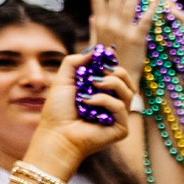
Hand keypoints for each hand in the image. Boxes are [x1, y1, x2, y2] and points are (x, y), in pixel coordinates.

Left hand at [23, 51, 130, 171]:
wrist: (56, 134)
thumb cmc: (58, 110)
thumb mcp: (63, 79)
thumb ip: (76, 62)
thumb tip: (95, 50)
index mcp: (101, 90)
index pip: (116, 72)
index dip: (112, 62)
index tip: (105, 54)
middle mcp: (112, 102)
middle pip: (127, 80)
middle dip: (115, 71)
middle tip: (99, 72)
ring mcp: (118, 116)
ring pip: (128, 91)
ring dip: (110, 84)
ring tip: (91, 84)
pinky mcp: (121, 128)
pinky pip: (120, 106)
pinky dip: (103, 100)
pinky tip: (87, 102)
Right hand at [89, 0, 155, 89]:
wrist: (116, 81)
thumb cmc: (106, 63)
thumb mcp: (97, 44)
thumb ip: (96, 29)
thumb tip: (92, 16)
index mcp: (99, 25)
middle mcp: (110, 25)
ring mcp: (124, 30)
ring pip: (131, 4)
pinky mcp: (138, 38)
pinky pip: (146, 19)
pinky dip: (151, 7)